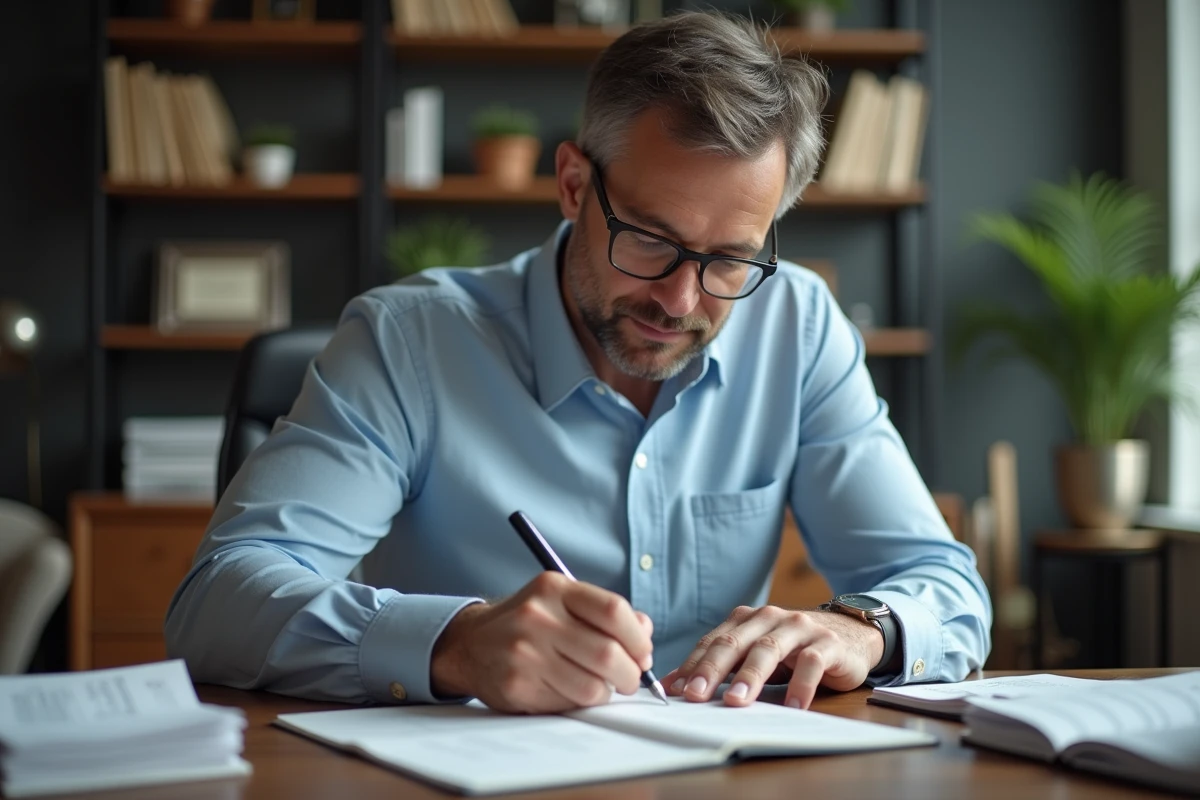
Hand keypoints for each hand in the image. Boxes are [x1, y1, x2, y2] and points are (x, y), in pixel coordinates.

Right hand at [430, 572, 654, 712]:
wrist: (469, 644)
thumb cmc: (527, 623)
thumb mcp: (562, 602)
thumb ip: (604, 613)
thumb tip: (644, 631)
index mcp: (554, 589)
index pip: (613, 611)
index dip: (638, 638)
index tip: (644, 653)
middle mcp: (537, 617)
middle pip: (607, 653)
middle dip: (630, 674)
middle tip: (630, 679)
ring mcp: (524, 653)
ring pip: (592, 686)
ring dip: (606, 692)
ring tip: (599, 685)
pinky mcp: (517, 685)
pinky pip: (569, 704)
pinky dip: (580, 702)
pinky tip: (570, 690)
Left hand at [661, 605, 882, 709]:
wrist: (851, 634)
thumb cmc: (794, 650)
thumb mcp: (756, 654)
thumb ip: (724, 665)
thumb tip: (677, 683)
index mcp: (747, 619)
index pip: (714, 641)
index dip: (692, 665)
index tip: (674, 690)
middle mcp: (770, 618)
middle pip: (735, 642)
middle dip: (712, 670)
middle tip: (695, 695)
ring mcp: (799, 628)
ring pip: (768, 649)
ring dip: (749, 676)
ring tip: (736, 700)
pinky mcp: (828, 643)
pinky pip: (811, 663)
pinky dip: (800, 685)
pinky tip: (791, 707)